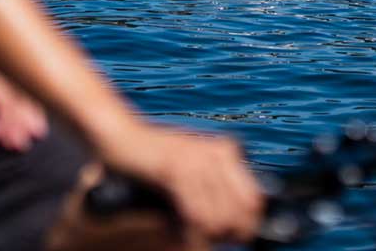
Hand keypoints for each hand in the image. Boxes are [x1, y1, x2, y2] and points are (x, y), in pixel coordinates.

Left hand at [0, 54, 47, 150]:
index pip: (3, 96)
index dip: (13, 119)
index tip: (18, 140)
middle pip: (15, 93)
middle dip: (24, 116)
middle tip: (35, 138)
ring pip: (16, 94)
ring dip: (25, 114)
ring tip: (38, 134)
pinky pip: (10, 97)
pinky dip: (18, 111)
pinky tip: (29, 122)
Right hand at [99, 123, 262, 244]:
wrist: (122, 136)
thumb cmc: (154, 157)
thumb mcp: (191, 167)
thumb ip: (214, 186)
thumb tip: (234, 222)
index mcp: (225, 152)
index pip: (254, 198)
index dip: (248, 223)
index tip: (237, 237)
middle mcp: (216, 153)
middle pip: (240, 209)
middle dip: (230, 231)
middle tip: (216, 239)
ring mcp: (196, 159)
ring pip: (219, 213)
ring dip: (211, 232)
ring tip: (200, 236)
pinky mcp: (174, 168)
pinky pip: (194, 208)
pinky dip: (194, 225)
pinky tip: (187, 230)